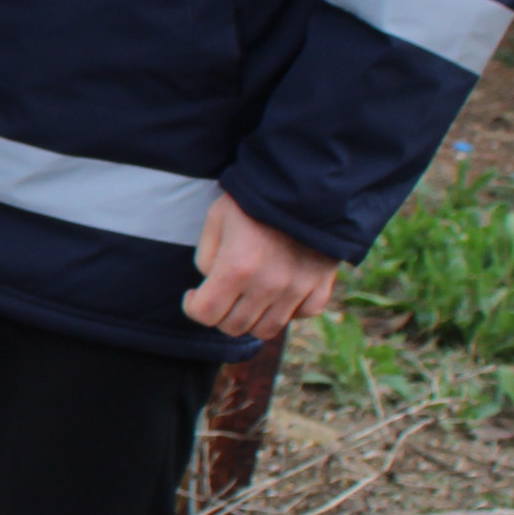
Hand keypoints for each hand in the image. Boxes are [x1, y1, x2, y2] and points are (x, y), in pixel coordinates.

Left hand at [185, 190, 340, 340]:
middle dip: (218, 315)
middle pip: (234, 326)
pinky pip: (303, 314)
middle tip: (218, 296)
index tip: (193, 295)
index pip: (206, 314)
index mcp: (237, 268)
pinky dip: (288, 310)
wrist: (303, 185)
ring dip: (250, 318)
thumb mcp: (216, 221)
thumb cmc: (252, 200)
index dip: (192, 307)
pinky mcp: (321, 284)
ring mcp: (298, 288)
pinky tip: (278, 293)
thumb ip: (206, 259)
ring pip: (267, 329)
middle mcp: (268, 284)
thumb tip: (212, 286)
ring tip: (245, 299)